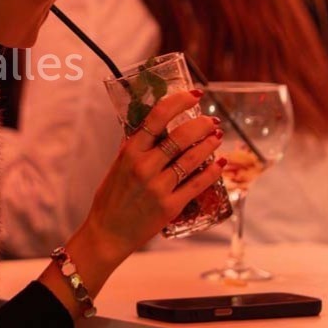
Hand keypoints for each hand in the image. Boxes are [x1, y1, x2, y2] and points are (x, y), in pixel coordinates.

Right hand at [78, 89, 224, 272]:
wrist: (108, 233)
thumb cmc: (111, 199)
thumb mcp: (117, 166)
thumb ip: (134, 147)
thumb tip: (152, 125)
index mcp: (129, 153)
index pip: (157, 118)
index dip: (178, 102)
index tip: (193, 94)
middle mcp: (144, 167)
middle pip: (181, 137)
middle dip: (201, 124)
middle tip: (211, 120)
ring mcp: (159, 187)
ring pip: (193, 159)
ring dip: (210, 144)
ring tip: (217, 136)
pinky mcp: (170, 206)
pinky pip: (197, 184)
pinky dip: (212, 171)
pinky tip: (220, 163)